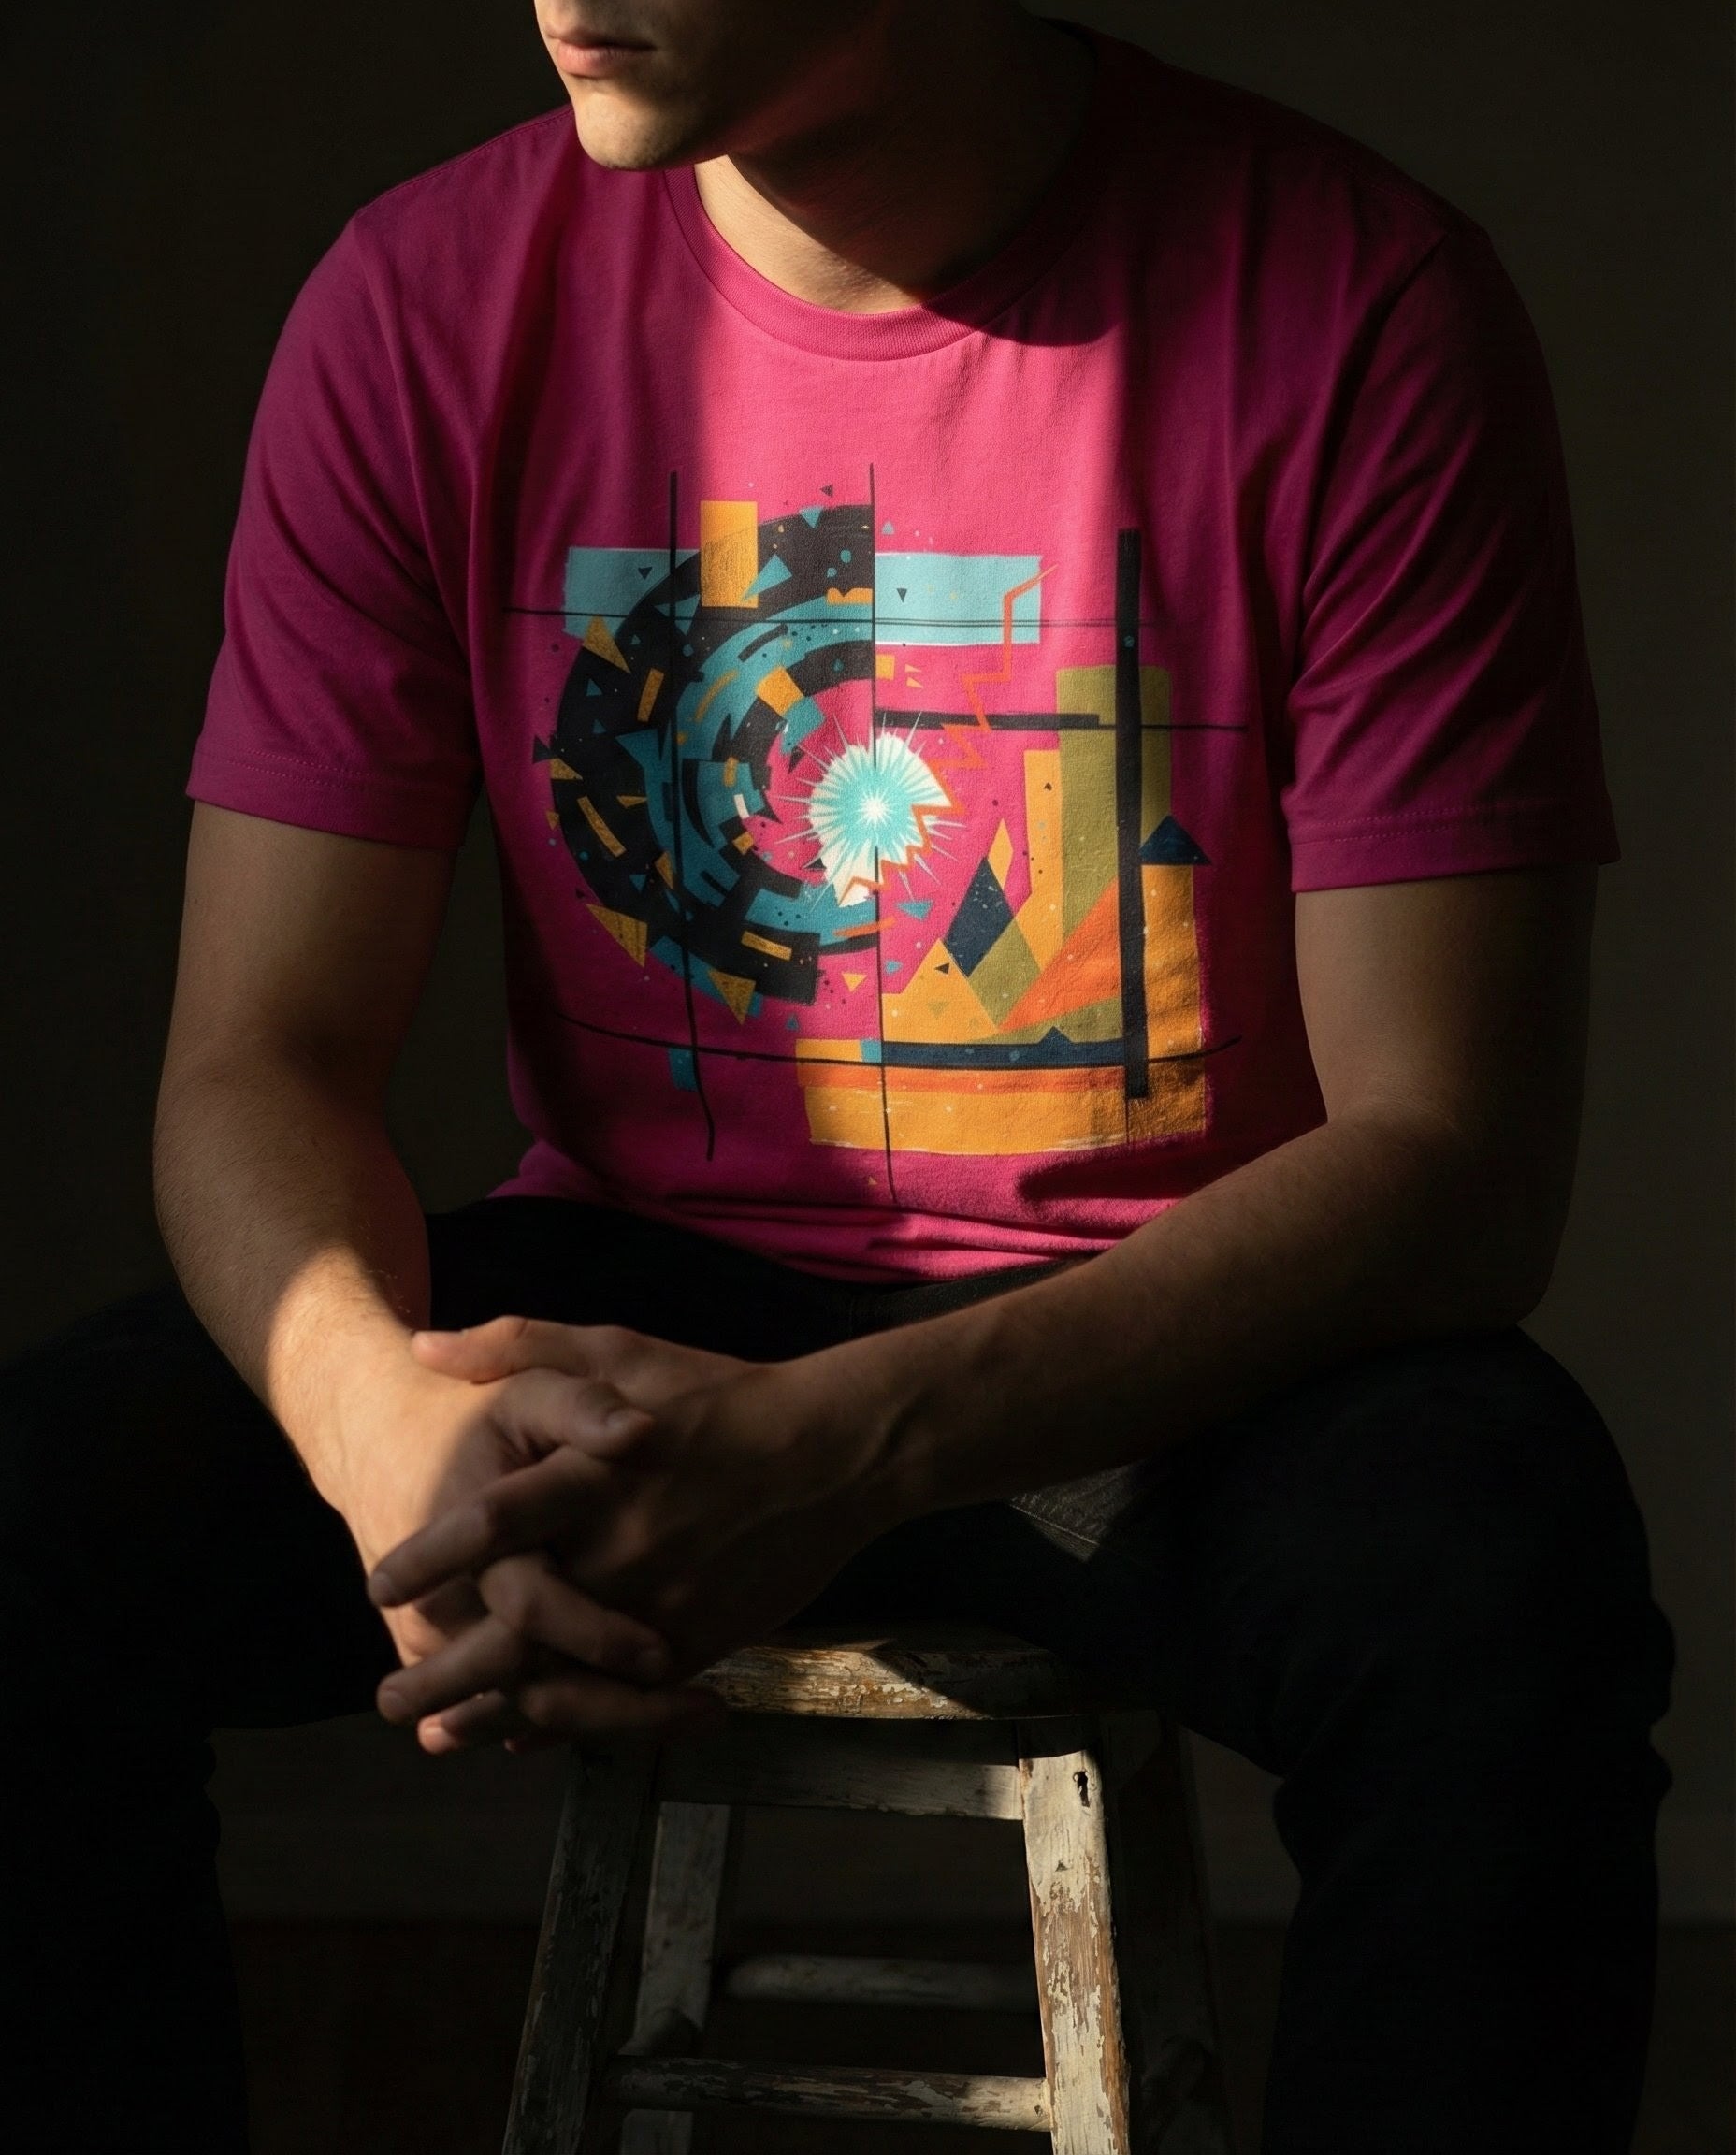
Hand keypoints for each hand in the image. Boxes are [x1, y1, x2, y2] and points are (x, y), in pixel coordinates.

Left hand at [365, 1317, 908, 1747]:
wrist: (832, 1451)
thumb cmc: (721, 1394)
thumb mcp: (620, 1349)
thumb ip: (520, 1345)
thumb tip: (424, 1346)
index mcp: (594, 1474)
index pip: (492, 1524)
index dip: (429, 1559)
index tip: (378, 1586)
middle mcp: (621, 1547)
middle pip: (513, 1629)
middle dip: (443, 1673)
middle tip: (387, 1699)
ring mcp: (660, 1604)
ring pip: (562, 1679)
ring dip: (492, 1715)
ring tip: (439, 1735)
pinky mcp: (697, 1641)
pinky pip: (619, 1696)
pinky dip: (567, 1721)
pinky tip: (526, 1735)